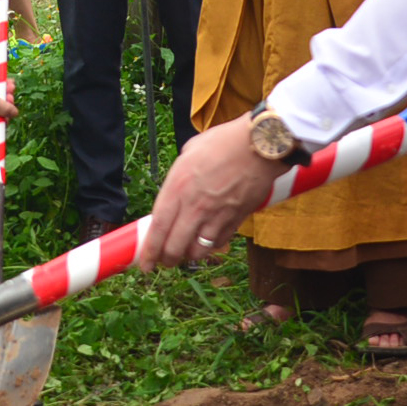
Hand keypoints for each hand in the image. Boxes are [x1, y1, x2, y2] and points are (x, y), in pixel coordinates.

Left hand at [137, 117, 282, 267]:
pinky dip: (210, 247)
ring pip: (197, 251)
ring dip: (188, 257)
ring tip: (185, 253)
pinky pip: (218, 242)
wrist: (261, 145)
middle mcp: (195, 205)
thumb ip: (179, 176)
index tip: (145, 263)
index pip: (158, 227)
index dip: (150, 250)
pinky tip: (207, 242)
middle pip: (175, 246)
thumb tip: (174, 191)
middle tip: (165, 261)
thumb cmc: (225, 142)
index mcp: (178, 186)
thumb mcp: (189, 152)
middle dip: (167, 259)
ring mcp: (216, 215)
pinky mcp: (235, 219)